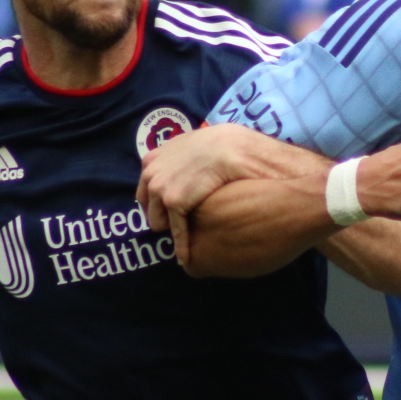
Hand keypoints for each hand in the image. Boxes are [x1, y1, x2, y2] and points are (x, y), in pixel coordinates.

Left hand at [139, 124, 313, 259]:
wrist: (253, 154)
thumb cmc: (241, 148)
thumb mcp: (208, 143)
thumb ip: (190, 154)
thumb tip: (185, 166)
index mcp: (159, 152)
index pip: (147, 180)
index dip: (160, 197)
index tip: (173, 208)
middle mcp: (153, 166)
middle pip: (147, 202)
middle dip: (163, 214)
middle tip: (182, 225)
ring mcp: (161, 183)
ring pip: (157, 219)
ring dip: (173, 229)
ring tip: (190, 239)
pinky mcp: (173, 200)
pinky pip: (175, 230)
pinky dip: (182, 245)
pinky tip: (188, 256)